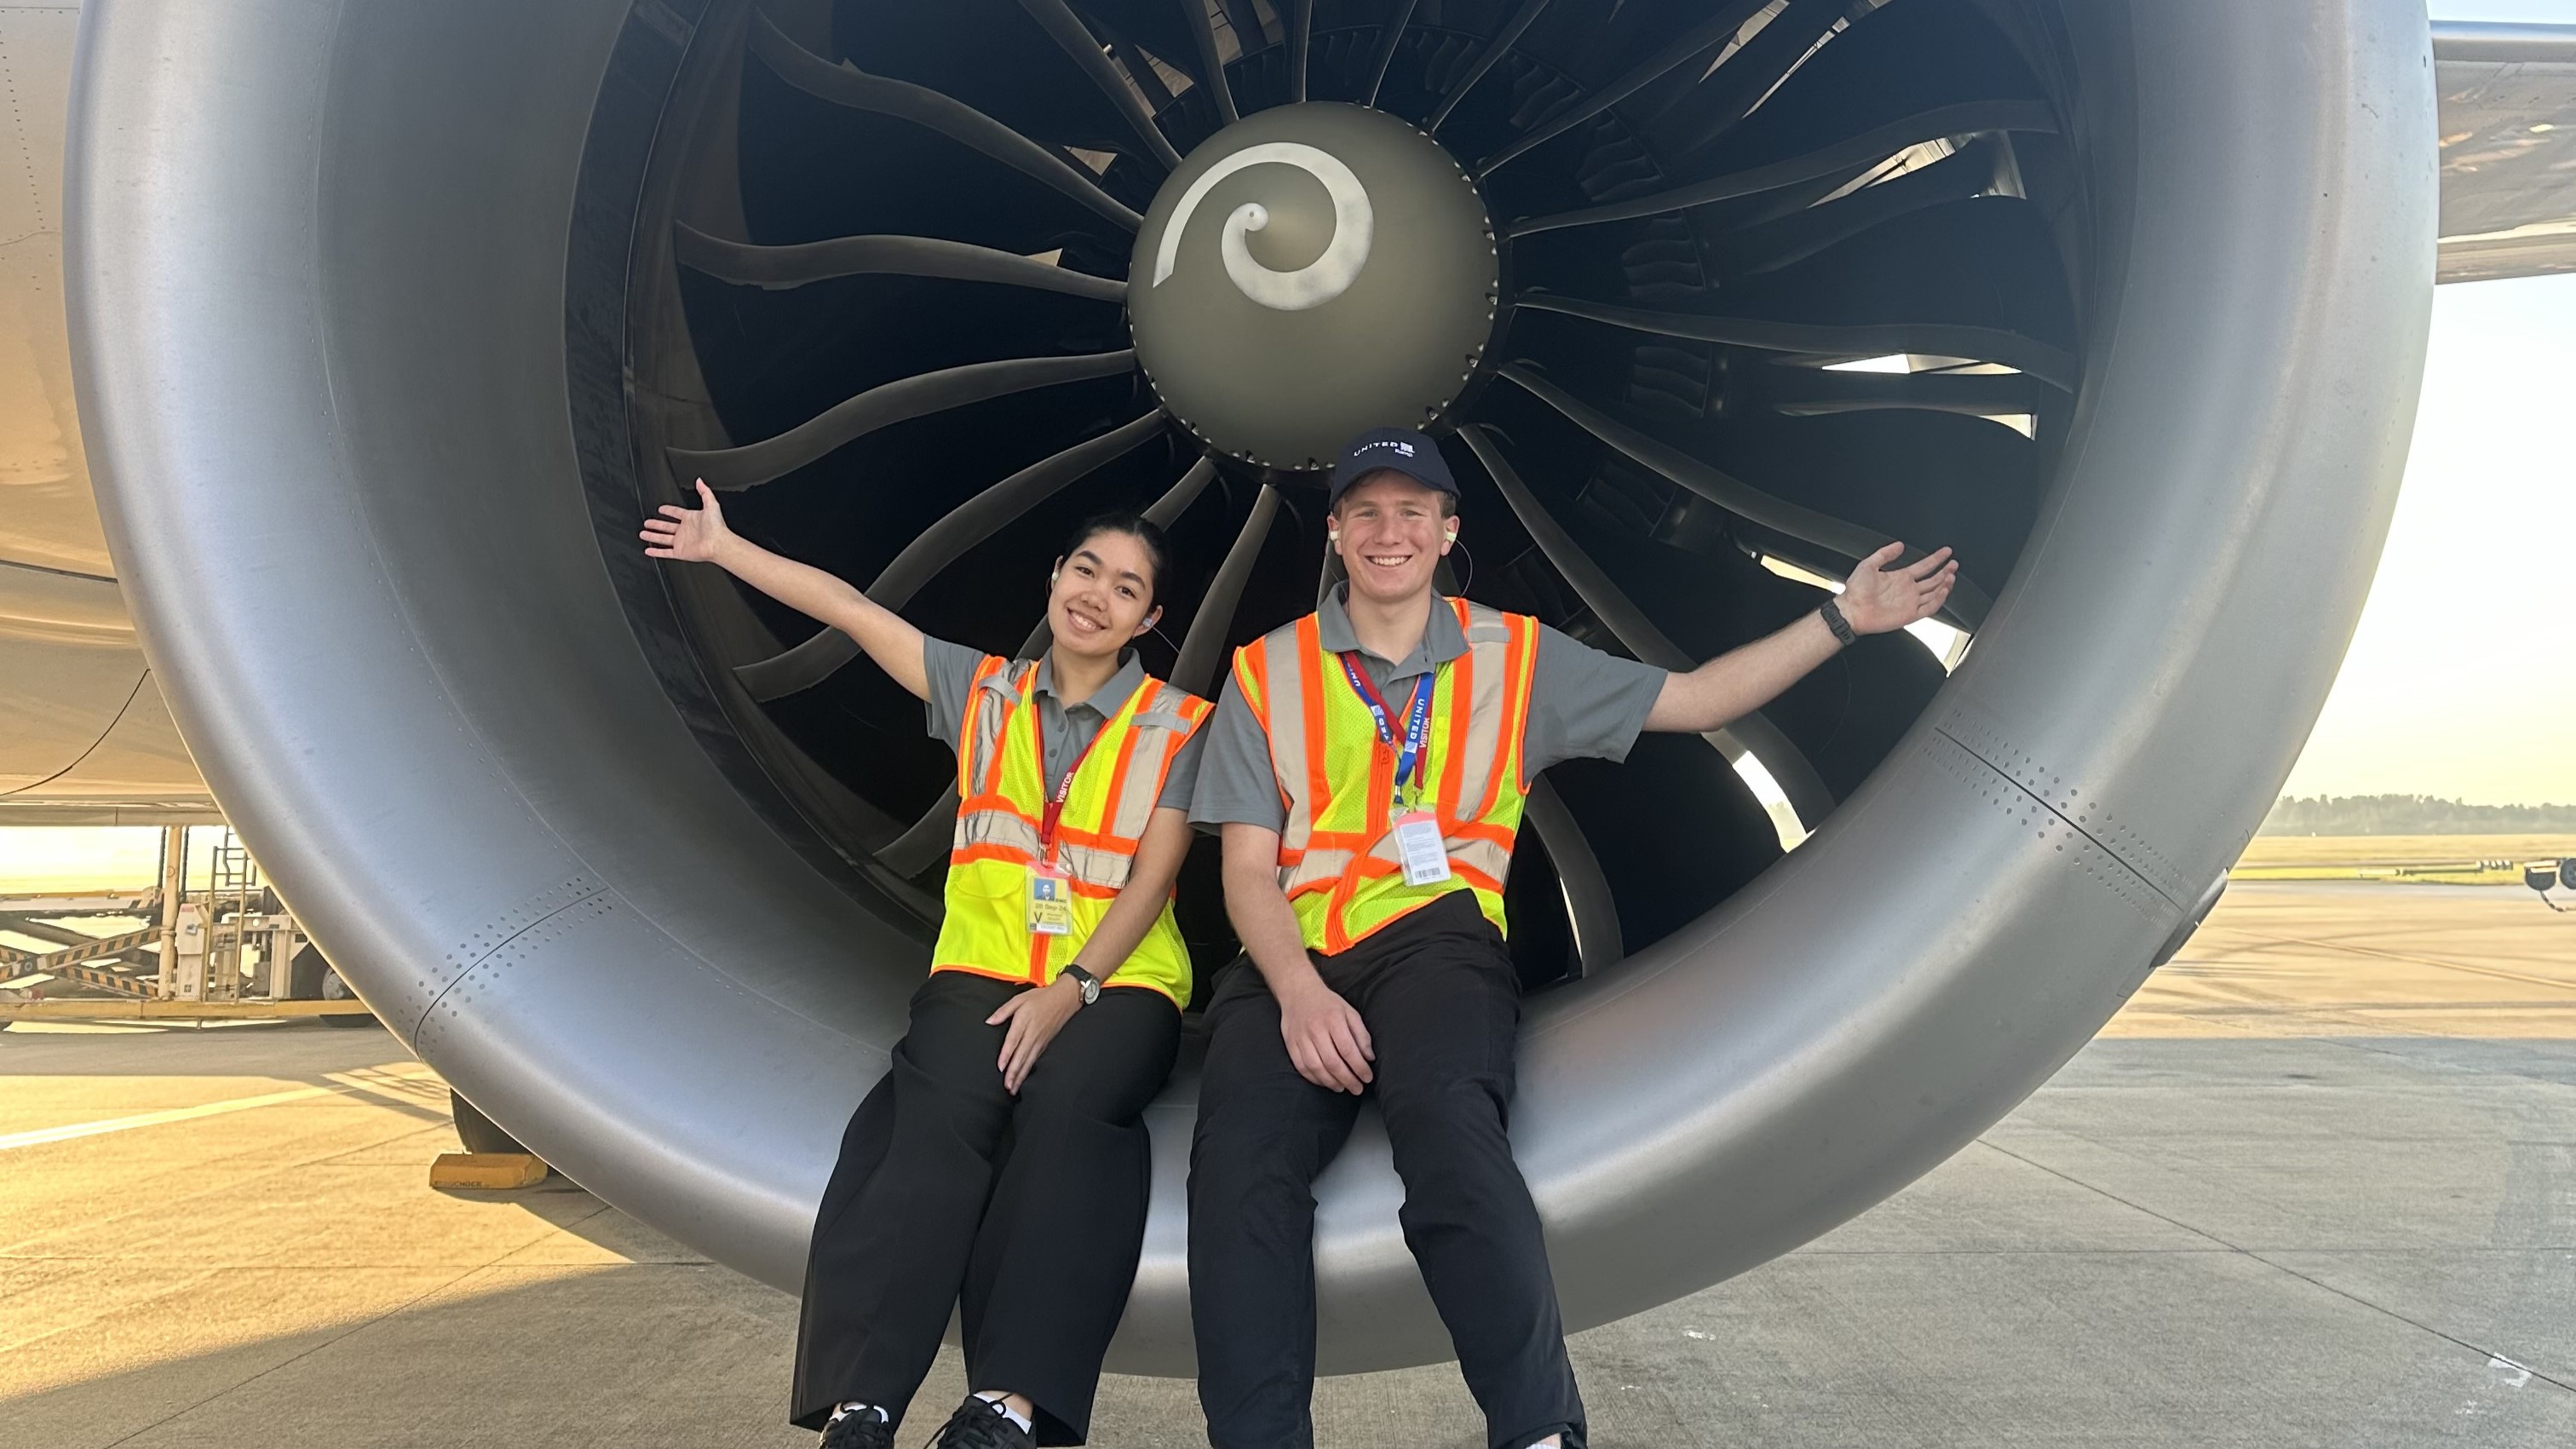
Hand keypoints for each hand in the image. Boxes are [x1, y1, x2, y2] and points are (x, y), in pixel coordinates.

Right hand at [639, 479, 733, 562]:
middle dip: (656, 524)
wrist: (718, 544)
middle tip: (647, 522)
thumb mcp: (711, 504)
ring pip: (663, 539)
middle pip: (667, 526)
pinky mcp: (680, 552)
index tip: (661, 509)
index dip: (669, 510)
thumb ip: (705, 492)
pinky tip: (648, 550)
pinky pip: (665, 552)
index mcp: (691, 519)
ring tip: (643, 534)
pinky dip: (656, 552)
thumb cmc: (717, 527)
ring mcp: (682, 542)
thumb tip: (700, 481)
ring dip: (653, 536)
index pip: (677, 513)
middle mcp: (685, 531)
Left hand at [988, 975, 1085, 1093]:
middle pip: (1022, 1055)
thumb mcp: (1020, 999)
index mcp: (1024, 1021)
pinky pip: (1036, 1059)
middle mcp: (1033, 1033)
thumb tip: (989, 1021)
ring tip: (1013, 1088)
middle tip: (1007, 1086)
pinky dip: (1029, 1070)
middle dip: (1014, 1072)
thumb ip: (1004, 1011)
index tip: (1001, 1067)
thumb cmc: (1042, 997)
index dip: (1007, 1055)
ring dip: (1021, 1075)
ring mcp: (1041, 1040)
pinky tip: (1024, 1077)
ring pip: (1029, 1061)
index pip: (1013, 1041)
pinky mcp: (1046, 1044)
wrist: (1066, 998)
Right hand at [1277, 975, 1372, 1093]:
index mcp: (1333, 1020)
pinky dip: (1314, 1079)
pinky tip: (1325, 1082)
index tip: (1367, 1077)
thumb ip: (1361, 1035)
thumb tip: (1369, 1057)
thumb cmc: (1328, 1004)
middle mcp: (1316, 1029)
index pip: (1348, 1050)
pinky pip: (1302, 1067)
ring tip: (1342, 1087)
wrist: (1298, 992)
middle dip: (1348, 1079)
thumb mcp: (1350, 1012)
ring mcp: (1301, 1038)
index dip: (1359, 1067)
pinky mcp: (1290, 1044)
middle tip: (1358, 1088)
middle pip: (1332, 1062)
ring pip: (1316, 1067)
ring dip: (1331, 1082)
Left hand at [1838, 541, 1956, 633]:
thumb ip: (1885, 554)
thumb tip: (1899, 544)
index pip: (1924, 566)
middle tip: (1954, 564)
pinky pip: (1929, 608)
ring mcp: (1910, 602)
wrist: (1851, 610)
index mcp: (1900, 577)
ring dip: (1944, 584)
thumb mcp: (1868, 564)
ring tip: (1951, 575)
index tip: (1946, 552)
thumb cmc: (1855, 591)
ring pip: (1934, 593)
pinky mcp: (1909, 615)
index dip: (1936, 559)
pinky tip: (1944, 591)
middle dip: (1945, 571)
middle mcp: (1907, 590)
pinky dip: (1938, 600)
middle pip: (1933, 580)